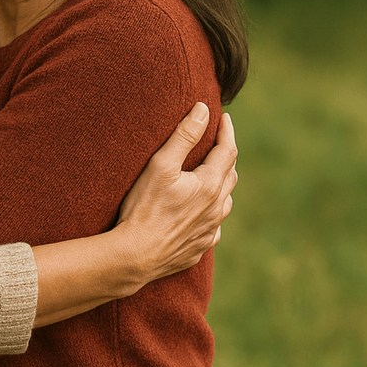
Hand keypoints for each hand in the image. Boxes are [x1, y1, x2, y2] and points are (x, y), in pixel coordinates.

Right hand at [114, 103, 237, 282]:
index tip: (225, 118)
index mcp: (210, 186)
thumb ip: (184, 136)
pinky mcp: (199, 248)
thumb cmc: (144, 207)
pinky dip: (211, 214)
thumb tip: (203, 110)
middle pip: (230, 176)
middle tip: (217, 144)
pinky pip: (214, 227)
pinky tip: (201, 214)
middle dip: (225, 157)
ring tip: (212, 177)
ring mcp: (209, 232)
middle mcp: (216, 209)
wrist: (135, 255)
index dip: (227, 132)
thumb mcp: (161, 165)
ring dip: (222, 186)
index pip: (227, 151)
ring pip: (225, 203)